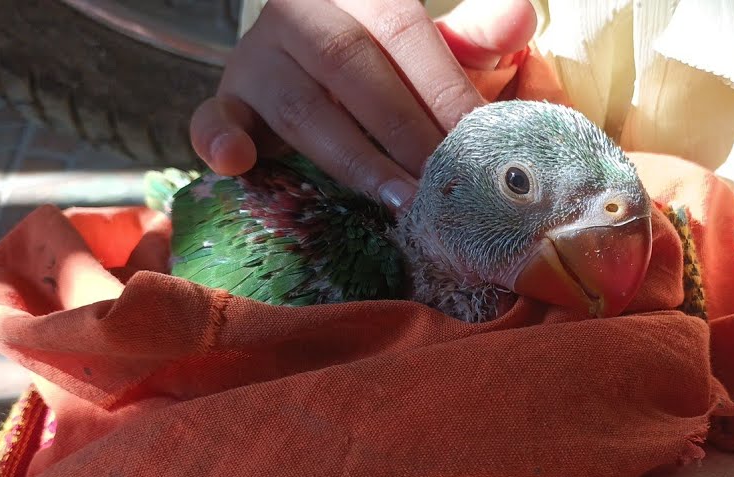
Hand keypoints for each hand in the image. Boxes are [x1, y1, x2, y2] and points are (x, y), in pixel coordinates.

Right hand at [189, 0, 537, 210]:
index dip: (443, 88)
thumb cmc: (386, 66)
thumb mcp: (432, 48)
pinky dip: (218, 140)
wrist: (307, 61)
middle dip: (407, 133)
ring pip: (301, 107)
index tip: (481, 143)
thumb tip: (522, 18)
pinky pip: (212, 117)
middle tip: (448, 187)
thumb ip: (475, 37)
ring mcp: (258, 59)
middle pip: (353, 68)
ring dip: (354, 159)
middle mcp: (303, 16)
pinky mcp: (227, 100)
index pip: (406, 33)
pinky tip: (237, 163)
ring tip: (399, 201)